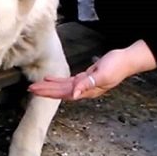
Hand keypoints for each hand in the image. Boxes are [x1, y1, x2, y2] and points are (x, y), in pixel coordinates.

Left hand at [28, 40, 156, 100]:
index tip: (34, 91)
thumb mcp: (102, 75)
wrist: (127, 60)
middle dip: (45, 91)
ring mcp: (86, 84)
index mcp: (86, 90)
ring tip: (36, 86)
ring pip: (63, 87)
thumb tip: (74, 95)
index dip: (48, 93)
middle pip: (60, 92)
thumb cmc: (117, 66)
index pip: (63, 93)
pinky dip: (58, 81)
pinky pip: (69, 81)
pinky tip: (50, 79)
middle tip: (29, 89)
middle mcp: (84, 89)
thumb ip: (88, 84)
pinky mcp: (87, 77)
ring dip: (49, 87)